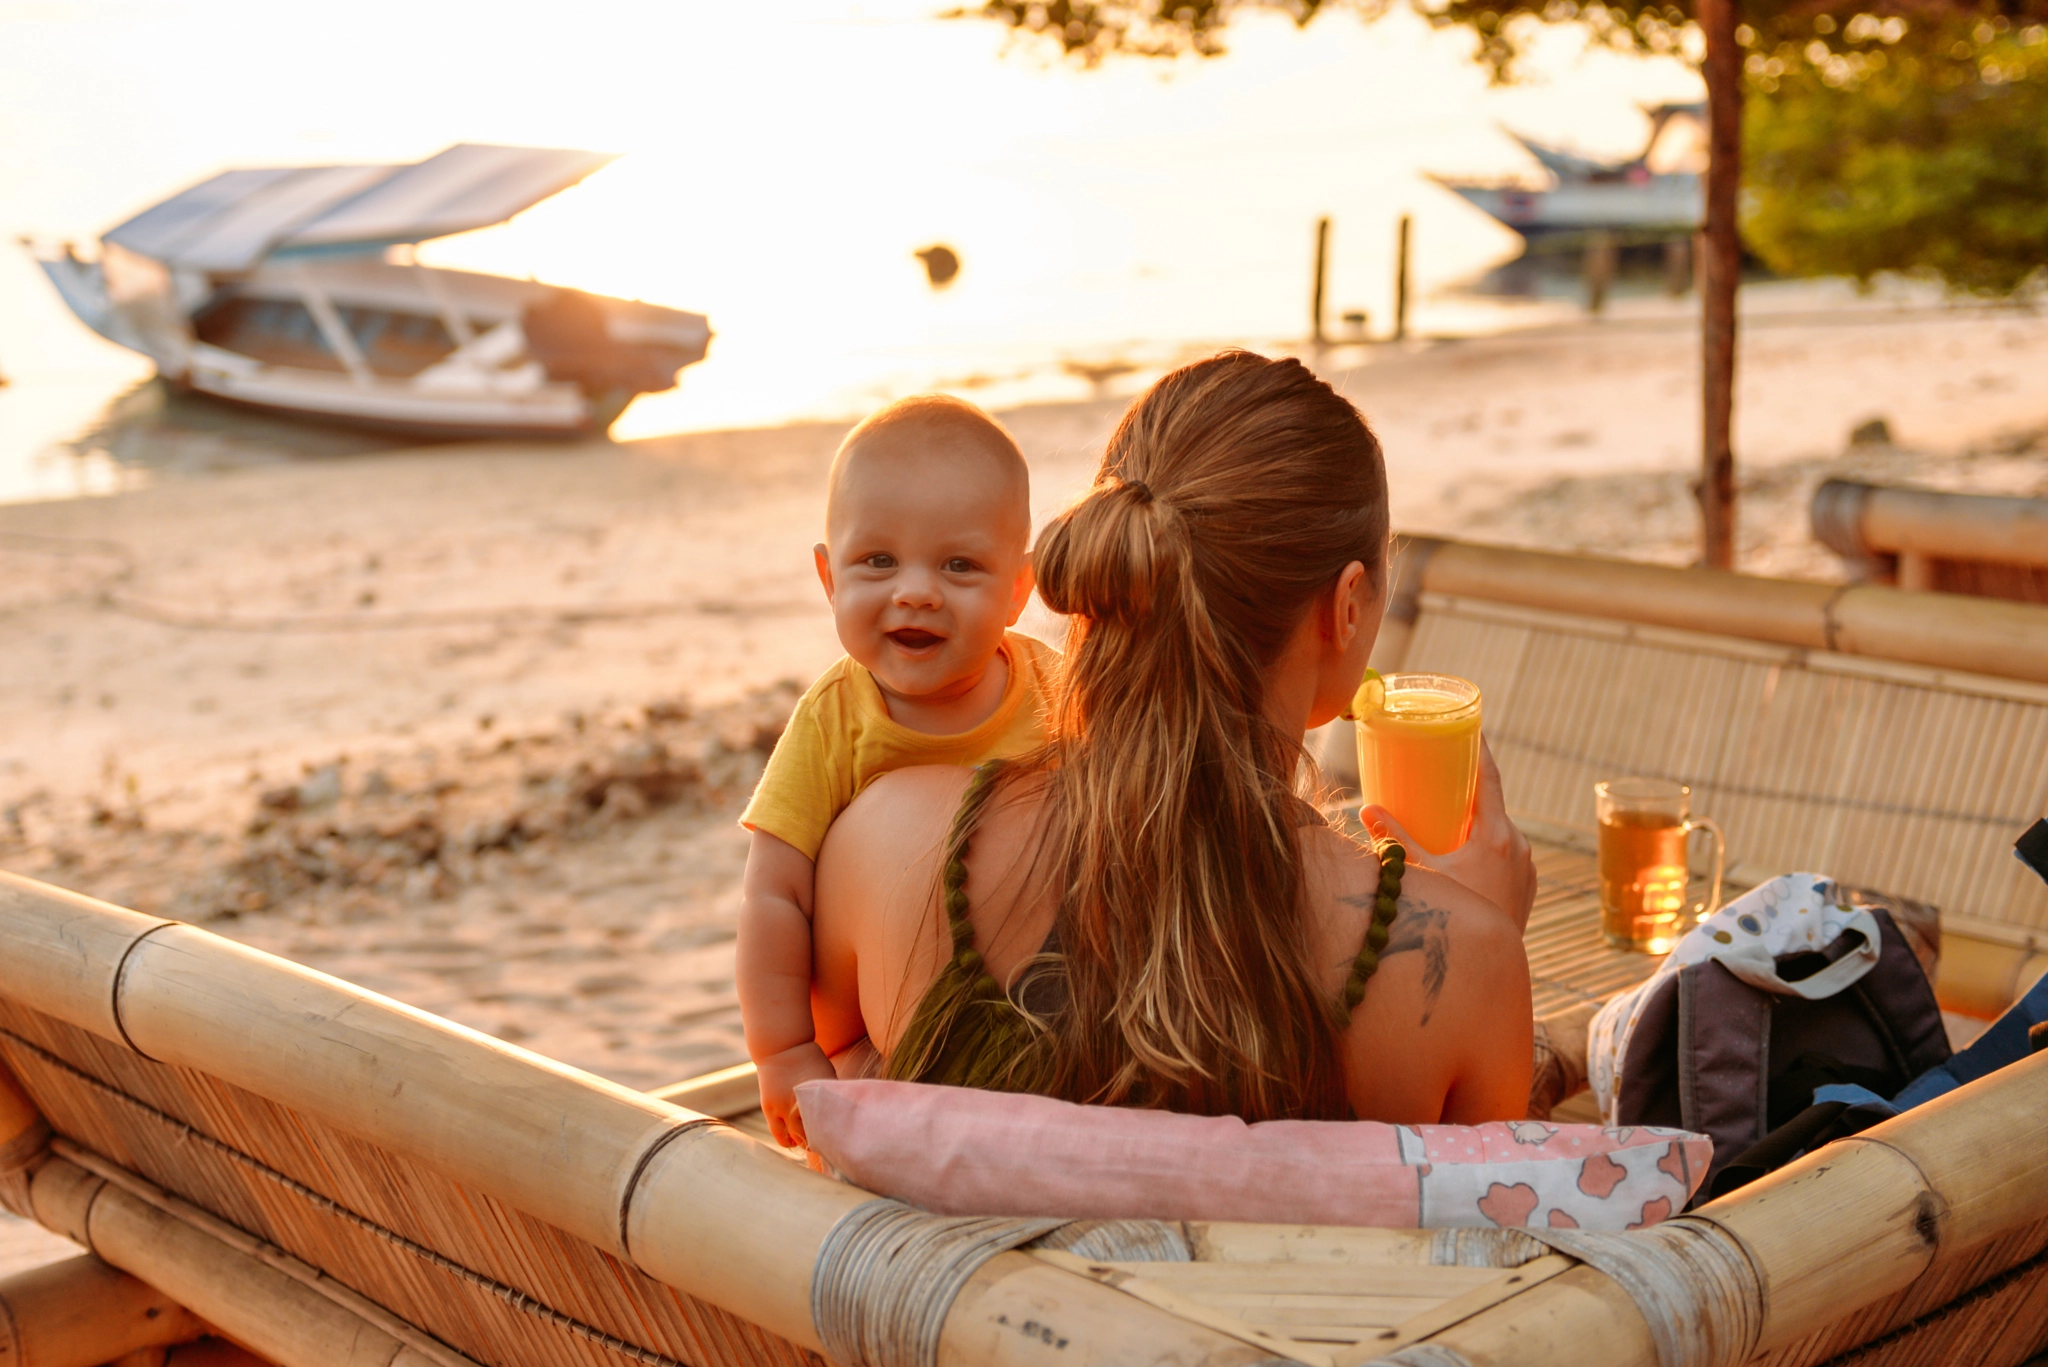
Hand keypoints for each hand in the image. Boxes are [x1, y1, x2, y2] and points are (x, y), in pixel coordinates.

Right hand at [755, 1040, 837, 1147]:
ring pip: (790, 1140)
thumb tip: (845, 1115)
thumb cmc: (811, 1060)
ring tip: (806, 1140)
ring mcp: (780, 1108)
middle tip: (823, 1144)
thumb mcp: (827, 1076)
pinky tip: (794, 1138)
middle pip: (808, 1137)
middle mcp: (797, 1105)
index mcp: (815, 1097)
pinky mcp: (768, 1108)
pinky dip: (786, 1139)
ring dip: (799, 1142)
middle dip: (816, 1142)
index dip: (830, 1138)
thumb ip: (832, 1097)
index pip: (825, 1128)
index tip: (836, 1140)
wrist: (782, 1047)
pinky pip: (778, 1133)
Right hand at [1363, 736, 1534, 932]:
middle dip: (1470, 790)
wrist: (1484, 974)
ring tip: (1450, 817)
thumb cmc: (1453, 921)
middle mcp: (1520, 848)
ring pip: (1500, 833)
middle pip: (1494, 806)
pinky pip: (1507, 855)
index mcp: (1498, 837)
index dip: (1481, 750)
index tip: (1472, 727)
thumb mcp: (1420, 876)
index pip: (1490, 780)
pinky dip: (1487, 847)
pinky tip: (1467, 854)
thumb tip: (1366, 809)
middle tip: (1444, 773)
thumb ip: (1393, 842)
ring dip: (1477, 823)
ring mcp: (1527, 870)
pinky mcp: (1526, 889)